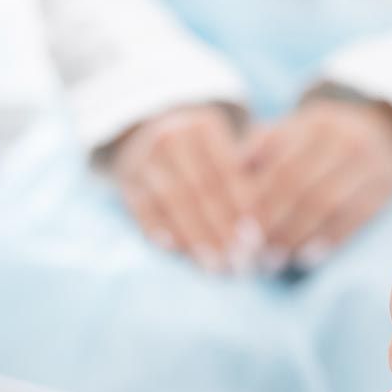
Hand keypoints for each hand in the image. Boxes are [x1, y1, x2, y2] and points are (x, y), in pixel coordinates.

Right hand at [112, 104, 256, 272]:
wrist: (150, 139)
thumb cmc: (206, 155)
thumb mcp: (227, 147)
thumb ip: (249, 171)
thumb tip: (265, 212)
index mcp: (201, 126)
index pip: (225, 171)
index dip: (241, 206)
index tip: (257, 237)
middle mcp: (170, 137)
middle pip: (200, 188)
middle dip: (222, 227)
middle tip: (240, 259)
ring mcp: (144, 158)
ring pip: (173, 200)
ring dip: (195, 236)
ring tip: (215, 264)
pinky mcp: (126, 181)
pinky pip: (143, 208)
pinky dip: (157, 229)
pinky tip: (175, 250)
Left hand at [245, 94, 391, 265]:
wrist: (387, 138)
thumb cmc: (325, 141)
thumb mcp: (297, 129)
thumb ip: (264, 143)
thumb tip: (234, 166)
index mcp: (318, 124)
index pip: (281, 167)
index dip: (259, 200)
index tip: (239, 226)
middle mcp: (347, 140)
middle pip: (302, 186)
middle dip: (274, 222)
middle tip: (253, 249)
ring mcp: (371, 165)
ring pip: (326, 205)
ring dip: (296, 235)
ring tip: (274, 258)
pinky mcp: (386, 190)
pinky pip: (354, 219)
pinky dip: (327, 240)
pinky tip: (305, 256)